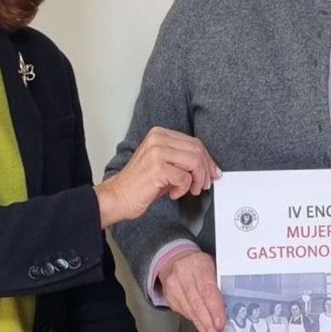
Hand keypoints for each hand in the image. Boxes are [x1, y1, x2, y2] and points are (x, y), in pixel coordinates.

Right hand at [95, 127, 220, 226]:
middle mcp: (158, 138)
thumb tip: (209, 167)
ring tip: (191, 190)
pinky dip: (184, 189)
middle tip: (204, 185)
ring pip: (194, 162)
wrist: (116, 197)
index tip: (213, 173)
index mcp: (159, 134)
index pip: (194, 142)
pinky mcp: (157, 167)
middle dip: (206, 170)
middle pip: (197, 150)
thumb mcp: (163, 165)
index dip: (208, 159)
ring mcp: (157, 152)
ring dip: (197, 180)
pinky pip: (185, 177)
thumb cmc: (140, 184)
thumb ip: (182, 160)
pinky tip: (174, 194)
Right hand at [158, 250, 226, 331]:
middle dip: (208, 325)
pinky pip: (184, 313)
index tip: (220, 323)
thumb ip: (221, 282)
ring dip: (203, 328)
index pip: (207, 290)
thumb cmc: (198, 264)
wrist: (174, 259)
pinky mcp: (170, 297)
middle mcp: (184, 275)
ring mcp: (174, 287)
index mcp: (198, 265)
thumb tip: (232, 306)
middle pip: (197, 304)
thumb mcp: (213, 265)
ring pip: (190, 311)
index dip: (214, 309)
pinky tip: (203, 330)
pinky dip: (195, 322)